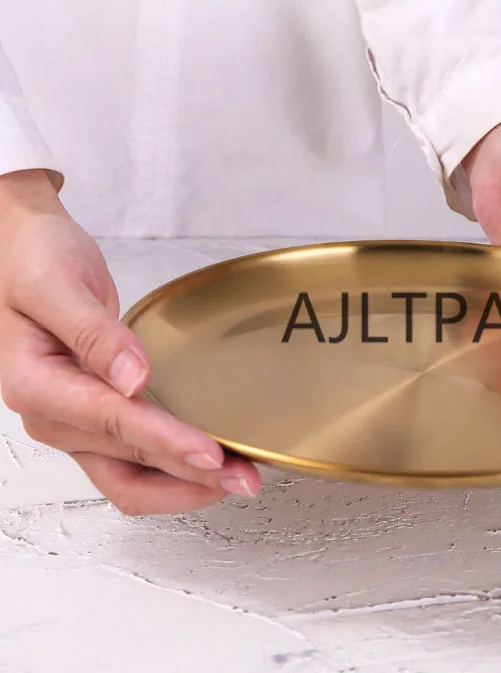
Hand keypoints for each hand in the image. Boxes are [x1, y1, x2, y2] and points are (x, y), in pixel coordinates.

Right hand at [0, 170, 261, 514]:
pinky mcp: (93, 414)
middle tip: (246, 478)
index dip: (167, 442)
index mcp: (35, 383)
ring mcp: (72, 419)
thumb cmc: (32, 260)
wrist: (19, 250)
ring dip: (182, 483)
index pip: (113, 422)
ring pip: (129, 475)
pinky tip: (205, 463)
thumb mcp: (56, 285)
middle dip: (188, 475)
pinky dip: (169, 466)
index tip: (212, 453)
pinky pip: (131, 458)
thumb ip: (93, 333)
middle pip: (127, 462)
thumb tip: (132, 379)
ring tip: (237, 478)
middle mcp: (52, 414)